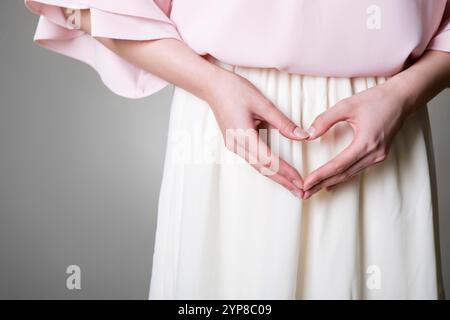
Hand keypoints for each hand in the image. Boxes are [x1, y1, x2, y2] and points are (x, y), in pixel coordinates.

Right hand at [204, 70, 308, 197]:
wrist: (211, 86)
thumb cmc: (235, 90)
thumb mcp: (262, 104)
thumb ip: (283, 122)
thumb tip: (303, 136)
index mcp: (244, 136)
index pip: (270, 160)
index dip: (287, 172)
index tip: (302, 182)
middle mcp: (237, 146)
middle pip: (264, 170)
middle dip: (284, 182)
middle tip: (302, 194)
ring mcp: (234, 146)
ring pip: (258, 167)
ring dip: (276, 178)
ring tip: (293, 187)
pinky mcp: (234, 143)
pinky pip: (253, 161)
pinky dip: (267, 169)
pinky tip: (277, 173)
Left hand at [301, 80, 412, 198]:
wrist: (402, 98)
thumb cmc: (376, 99)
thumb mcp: (346, 105)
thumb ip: (325, 120)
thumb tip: (309, 135)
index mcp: (366, 143)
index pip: (338, 165)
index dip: (321, 175)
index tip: (306, 183)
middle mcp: (374, 154)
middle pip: (343, 174)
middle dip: (322, 184)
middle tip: (305, 193)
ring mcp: (378, 156)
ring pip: (350, 174)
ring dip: (331, 182)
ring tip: (313, 190)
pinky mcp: (379, 155)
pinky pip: (357, 170)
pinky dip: (342, 176)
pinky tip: (331, 184)